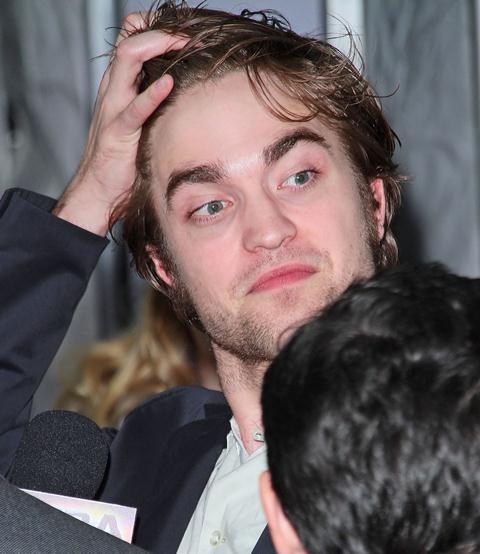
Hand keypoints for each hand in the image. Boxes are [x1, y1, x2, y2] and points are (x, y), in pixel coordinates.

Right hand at [54, 14, 187, 235]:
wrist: (99, 188)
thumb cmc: (124, 157)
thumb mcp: (141, 122)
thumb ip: (154, 103)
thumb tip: (187, 94)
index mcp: (120, 85)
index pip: (131, 39)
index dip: (155, 28)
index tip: (186, 33)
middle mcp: (114, 90)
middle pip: (129, 41)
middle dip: (162, 31)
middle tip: (191, 34)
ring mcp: (114, 108)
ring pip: (126, 60)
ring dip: (156, 46)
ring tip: (183, 43)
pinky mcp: (118, 133)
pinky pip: (133, 108)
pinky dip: (151, 94)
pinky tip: (169, 84)